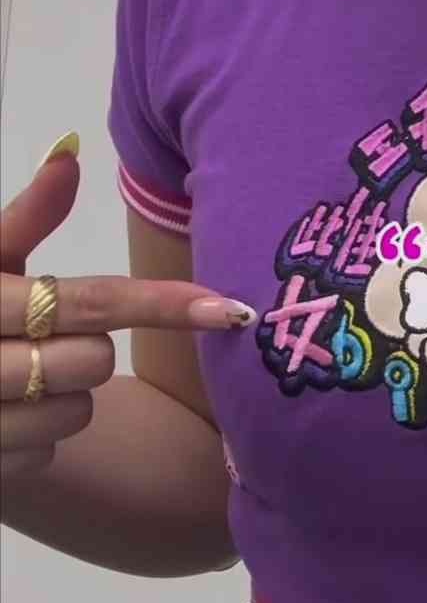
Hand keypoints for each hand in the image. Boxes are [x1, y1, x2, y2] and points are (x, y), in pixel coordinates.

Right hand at [1, 144, 254, 482]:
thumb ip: (24, 219)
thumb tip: (70, 152)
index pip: (90, 300)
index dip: (164, 303)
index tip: (229, 309)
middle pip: (93, 360)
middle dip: (82, 349)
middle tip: (40, 337)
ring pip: (77, 411)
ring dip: (61, 395)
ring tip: (17, 376)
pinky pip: (48, 450)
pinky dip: (37, 433)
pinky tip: (4, 414)